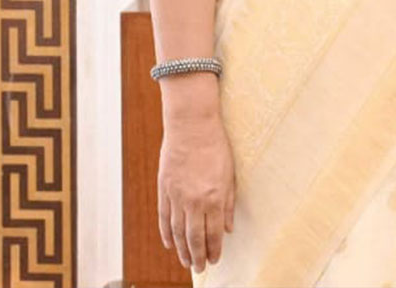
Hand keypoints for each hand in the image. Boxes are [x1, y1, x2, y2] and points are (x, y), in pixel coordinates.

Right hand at [157, 108, 234, 271]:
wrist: (191, 127)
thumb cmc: (216, 147)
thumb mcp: (231, 174)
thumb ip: (229, 203)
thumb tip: (228, 228)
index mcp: (214, 197)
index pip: (213, 231)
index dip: (214, 248)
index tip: (216, 259)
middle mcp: (194, 201)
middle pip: (194, 237)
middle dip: (198, 255)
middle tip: (202, 268)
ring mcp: (176, 196)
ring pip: (177, 231)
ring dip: (182, 249)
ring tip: (187, 262)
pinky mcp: (164, 190)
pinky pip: (164, 218)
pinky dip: (167, 233)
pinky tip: (170, 244)